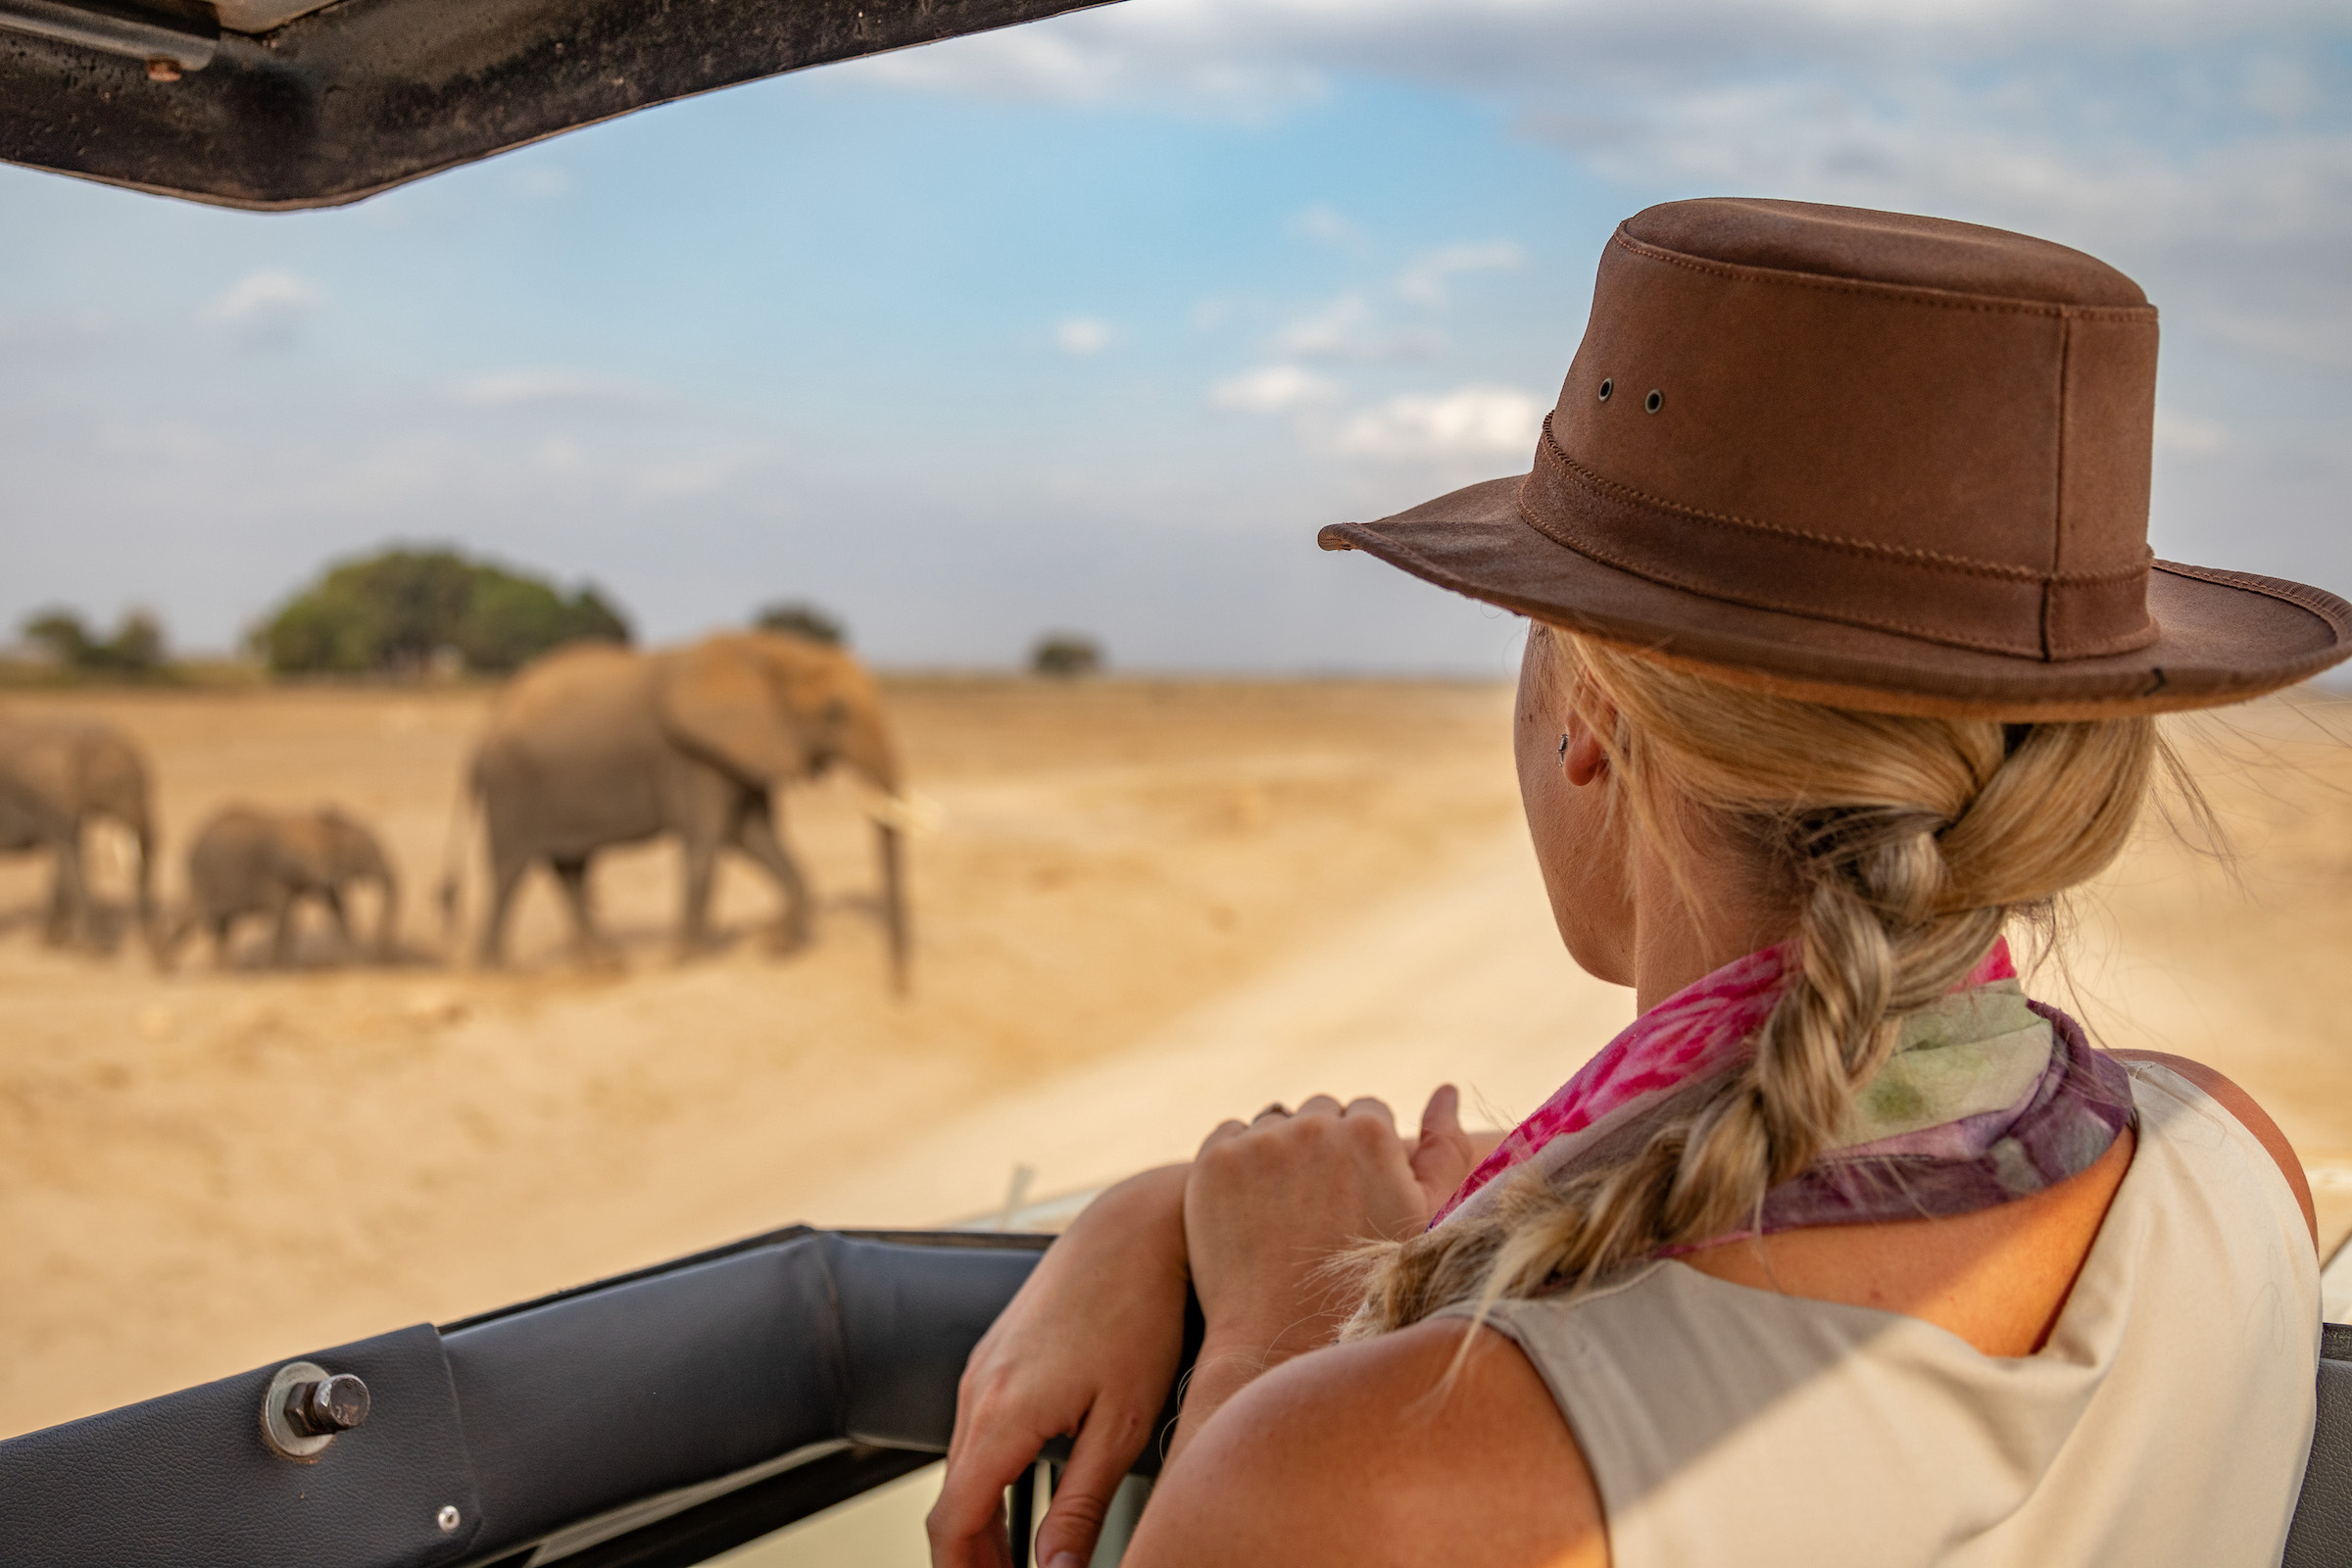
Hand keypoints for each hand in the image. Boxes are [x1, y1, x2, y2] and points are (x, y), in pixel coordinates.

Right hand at [928, 1166, 1190, 1567]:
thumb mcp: (1123, 1425)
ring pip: (961, 1469)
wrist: (1133, 1229)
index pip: (953, 1523)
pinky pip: (974, 1433)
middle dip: (972, 1559)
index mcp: (1001, 1415)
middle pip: (950, 1503)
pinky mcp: (996, 1356)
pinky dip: (986, 1479)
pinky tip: (1022, 1498)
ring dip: (980, 1523)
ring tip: (1019, 1564)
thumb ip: (1080, 1506)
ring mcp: (982, 1369)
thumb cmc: (1140, 1315)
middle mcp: (977, 1391)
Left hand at [1170, 1086, 1475, 1454]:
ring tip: (1287, 1212)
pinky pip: (1230, 1136)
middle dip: (1322, 1148)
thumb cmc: (1368, 1285)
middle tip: (1320, 1208)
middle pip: (1320, 1113)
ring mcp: (1260, 1143)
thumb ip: (1444, 1148)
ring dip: (1280, 1151)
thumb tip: (1446, 1088)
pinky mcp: (1214, 1162)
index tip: (1356, 1196)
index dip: (1364, 1156)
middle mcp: (1315, 1126)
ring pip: (1274, 1122)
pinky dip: (1238, 1163)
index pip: (1367, 1112)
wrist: (1285, 1340)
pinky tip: (1251, 1208)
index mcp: (1372, 1132)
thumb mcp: (1425, 1218)